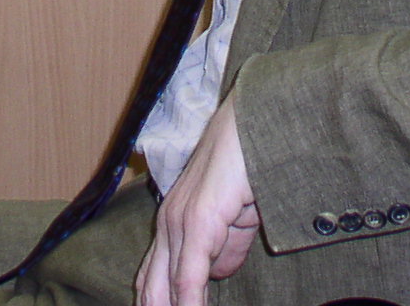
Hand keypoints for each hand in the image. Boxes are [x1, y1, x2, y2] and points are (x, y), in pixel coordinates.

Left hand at [138, 92, 260, 305]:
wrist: (258, 120)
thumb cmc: (252, 162)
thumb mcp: (240, 218)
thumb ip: (226, 248)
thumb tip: (217, 275)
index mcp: (174, 223)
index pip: (154, 281)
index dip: (159, 305)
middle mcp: (168, 224)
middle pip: (151, 289)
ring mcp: (179, 222)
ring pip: (165, 289)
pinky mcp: (197, 221)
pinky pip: (187, 277)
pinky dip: (189, 304)